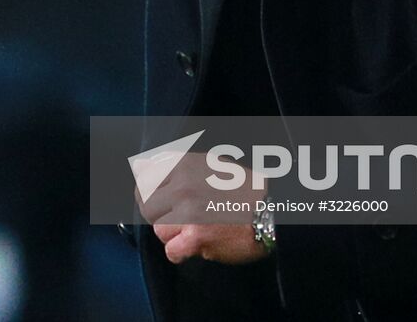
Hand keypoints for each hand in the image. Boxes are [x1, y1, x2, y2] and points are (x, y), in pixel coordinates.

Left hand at [136, 151, 269, 265]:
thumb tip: (147, 170)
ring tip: (193, 232)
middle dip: (160, 216)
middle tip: (177, 221)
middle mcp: (182, 185)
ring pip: (159, 230)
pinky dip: (181, 253)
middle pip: (147, 206)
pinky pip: (171, 251)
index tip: (155, 200)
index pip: (145, 176)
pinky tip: (195, 247)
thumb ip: (181, 168)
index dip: (146, 191)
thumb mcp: (212, 164)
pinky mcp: (196, 236)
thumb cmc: (245, 190)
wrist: (272, 212)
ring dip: (173, 235)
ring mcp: (187, 211)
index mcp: (184, 164)